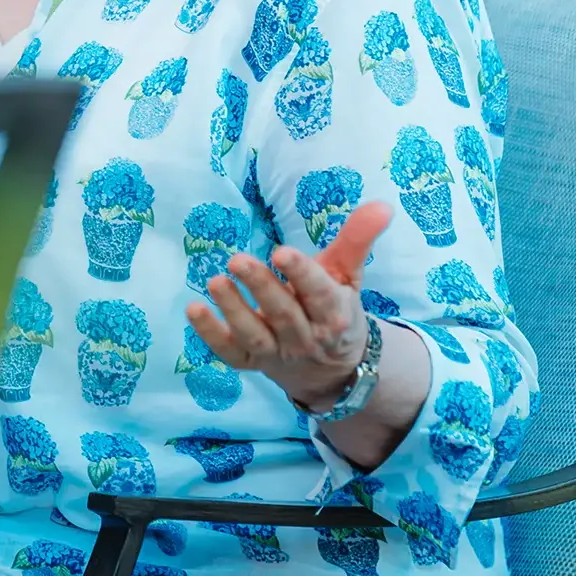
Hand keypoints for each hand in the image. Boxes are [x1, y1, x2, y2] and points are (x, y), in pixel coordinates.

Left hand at [185, 201, 392, 411]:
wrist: (331, 369)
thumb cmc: (335, 308)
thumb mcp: (348, 275)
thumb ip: (357, 240)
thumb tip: (382, 205)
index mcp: (333, 314)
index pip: (318, 294)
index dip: (301, 274)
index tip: (281, 252)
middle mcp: (305, 337)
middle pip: (283, 314)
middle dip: (260, 287)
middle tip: (236, 260)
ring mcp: (276, 353)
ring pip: (254, 334)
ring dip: (233, 311)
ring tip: (214, 281)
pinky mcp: (251, 362)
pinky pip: (229, 353)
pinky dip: (210, 336)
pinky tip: (193, 310)